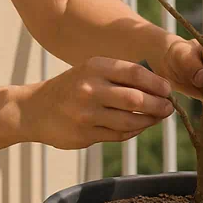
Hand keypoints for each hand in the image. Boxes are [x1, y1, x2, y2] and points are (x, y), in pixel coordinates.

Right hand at [19, 56, 174, 149]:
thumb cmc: (71, 88)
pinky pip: (119, 135)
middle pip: (136, 98)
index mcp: (95, 67)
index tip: (168, 90)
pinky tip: (138, 126)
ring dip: (149, 121)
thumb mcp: (91, 71)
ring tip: (157, 118)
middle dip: (158, 104)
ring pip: (130, 120)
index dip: (157, 83)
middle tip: (169, 107)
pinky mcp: (84, 134)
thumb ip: (120, 76)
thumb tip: (159, 86)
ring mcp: (86, 113)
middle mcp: (90, 88)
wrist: (34, 109)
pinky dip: (133, 131)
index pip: (135, 73)